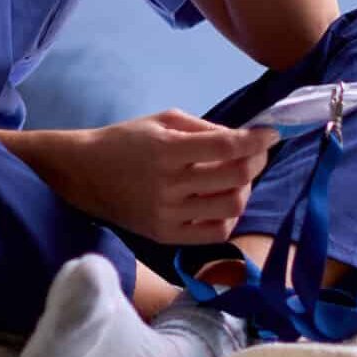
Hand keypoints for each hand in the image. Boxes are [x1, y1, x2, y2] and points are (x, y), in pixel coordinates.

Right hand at [41, 110, 276, 244]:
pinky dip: (229, 216)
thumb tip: (245, 138)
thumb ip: (205, 128)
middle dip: (256, 161)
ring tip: (238, 178)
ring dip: (245, 189)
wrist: (85, 174)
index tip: (271, 133)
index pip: (226, 147)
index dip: (256, 140)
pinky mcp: (166, 236)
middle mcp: (169, 185)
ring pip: (231, 207)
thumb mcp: (163, 120)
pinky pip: (215, 233)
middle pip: (235, 178)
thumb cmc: (126, 140)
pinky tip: (223, 201)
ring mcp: (168, 215)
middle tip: (257, 153)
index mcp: (167, 151)